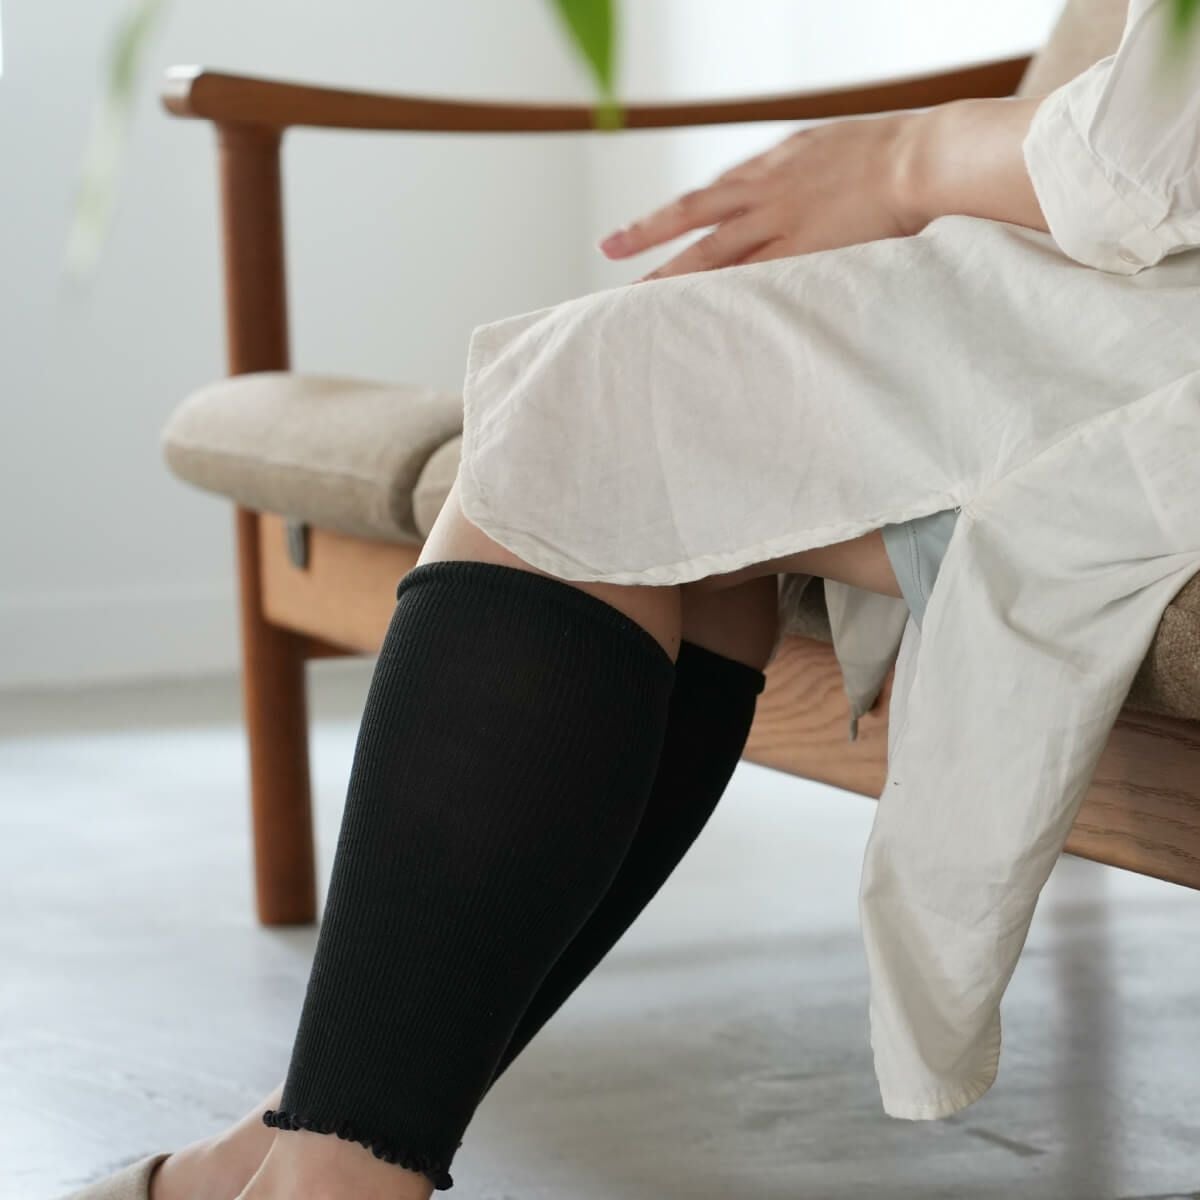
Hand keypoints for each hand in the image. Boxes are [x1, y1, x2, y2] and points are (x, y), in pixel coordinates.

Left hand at [598, 113, 925, 280]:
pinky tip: (697, 318)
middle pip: (692, 219)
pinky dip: (722, 299)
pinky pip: (752, 281)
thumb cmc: (890, 151)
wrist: (921, 157)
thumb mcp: (830, 147)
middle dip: (647, 238)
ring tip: (637, 301)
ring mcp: (781, 224)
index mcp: (770, 165)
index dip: (664, 220)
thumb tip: (784, 194)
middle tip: (608, 257)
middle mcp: (764, 192)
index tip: (628, 237)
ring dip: (673, 279)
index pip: (706, 199)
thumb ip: (800, 171)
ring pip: (713, 255)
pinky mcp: (803, 253)